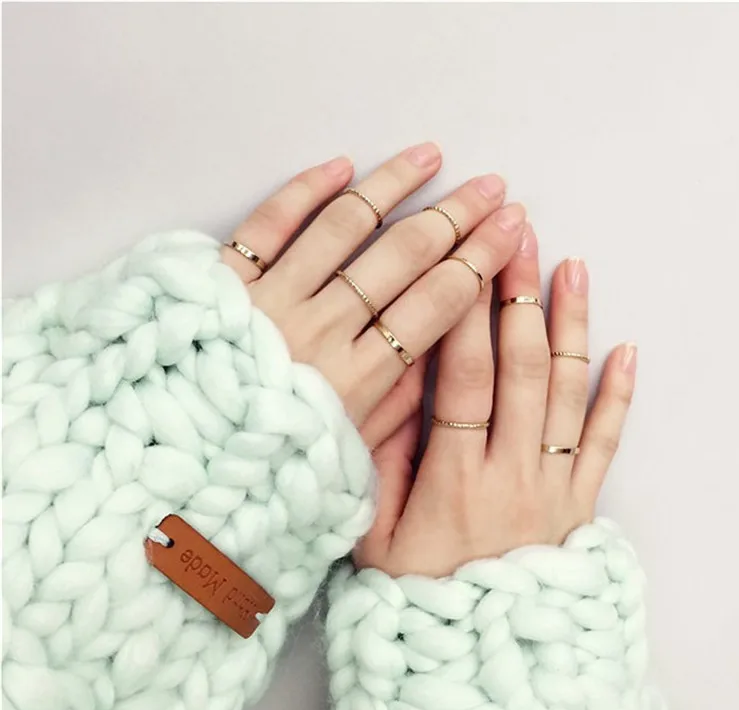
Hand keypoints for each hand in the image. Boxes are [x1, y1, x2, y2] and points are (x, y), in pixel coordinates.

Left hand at [220, 144, 526, 448]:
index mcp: (354, 380)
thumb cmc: (264, 466)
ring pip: (343, 226)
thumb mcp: (344, 457)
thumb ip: (394, 408)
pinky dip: (305, 190)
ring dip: (392, 186)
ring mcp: (269, 300)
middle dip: (456, 217)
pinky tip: (342, 166)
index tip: (511, 228)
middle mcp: (318, 331)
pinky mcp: (223, 281)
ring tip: (430, 157)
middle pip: (402, 257)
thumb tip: (437, 354)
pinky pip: (269, 223)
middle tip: (491, 188)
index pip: (435, 304)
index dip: (480, 260)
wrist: (172, 462)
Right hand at [356, 227, 636, 576]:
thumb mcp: (374, 538)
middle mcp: (511, 474)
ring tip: (571, 269)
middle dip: (518, 296)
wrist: (482, 667)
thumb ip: (383, 463)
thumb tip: (394, 390)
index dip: (467, 315)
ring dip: (571, 325)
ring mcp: (554, 487)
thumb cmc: (420, 602)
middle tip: (517, 236)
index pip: (464, 379)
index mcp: (454, 479)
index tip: (465, 260)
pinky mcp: (581, 503)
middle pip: (522, 369)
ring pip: (568, 392)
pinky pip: (606, 441)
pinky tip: (626, 349)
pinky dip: (619, 394)